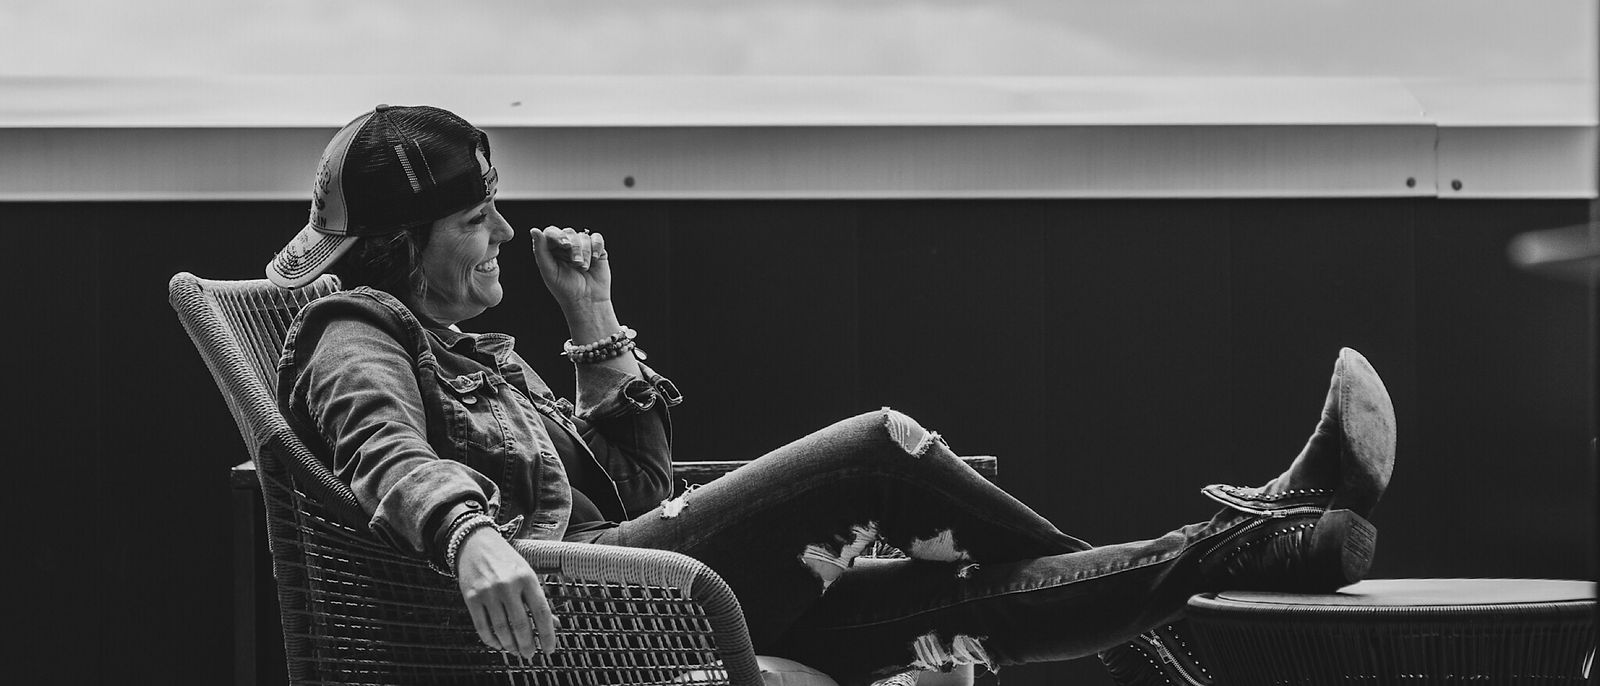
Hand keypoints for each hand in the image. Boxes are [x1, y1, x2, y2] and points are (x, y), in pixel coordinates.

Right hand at [455, 528, 556, 657]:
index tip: (550, 649)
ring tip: (516, 651)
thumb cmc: (506, 560)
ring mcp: (488, 592)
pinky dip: (491, 641)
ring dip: (510, 646)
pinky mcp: (471, 598)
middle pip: (521, 625)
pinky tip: (498, 644)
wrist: (475, 543)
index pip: (541, 612)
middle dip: (528, 645)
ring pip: (502, 629)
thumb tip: (554, 625)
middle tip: (530, 655)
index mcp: (527, 578)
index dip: (547, 634)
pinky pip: (482, 627)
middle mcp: (508, 585)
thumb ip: (538, 599)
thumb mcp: (527, 574)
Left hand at [532, 226, 610, 313]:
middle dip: (574, 247)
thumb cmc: (565, 289)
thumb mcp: (549, 271)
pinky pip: (597, 238)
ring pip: (583, 236)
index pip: (551, 232)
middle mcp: (566, 246)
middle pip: (568, 232)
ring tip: (583, 268)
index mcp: (551, 250)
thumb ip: (540, 250)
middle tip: (576, 263)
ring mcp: (582, 247)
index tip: (565, 245)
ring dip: (585, 252)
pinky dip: (596, 246)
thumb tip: (534, 230)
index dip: (558, 235)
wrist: (587, 301)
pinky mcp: (597, 250)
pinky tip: (594, 259)